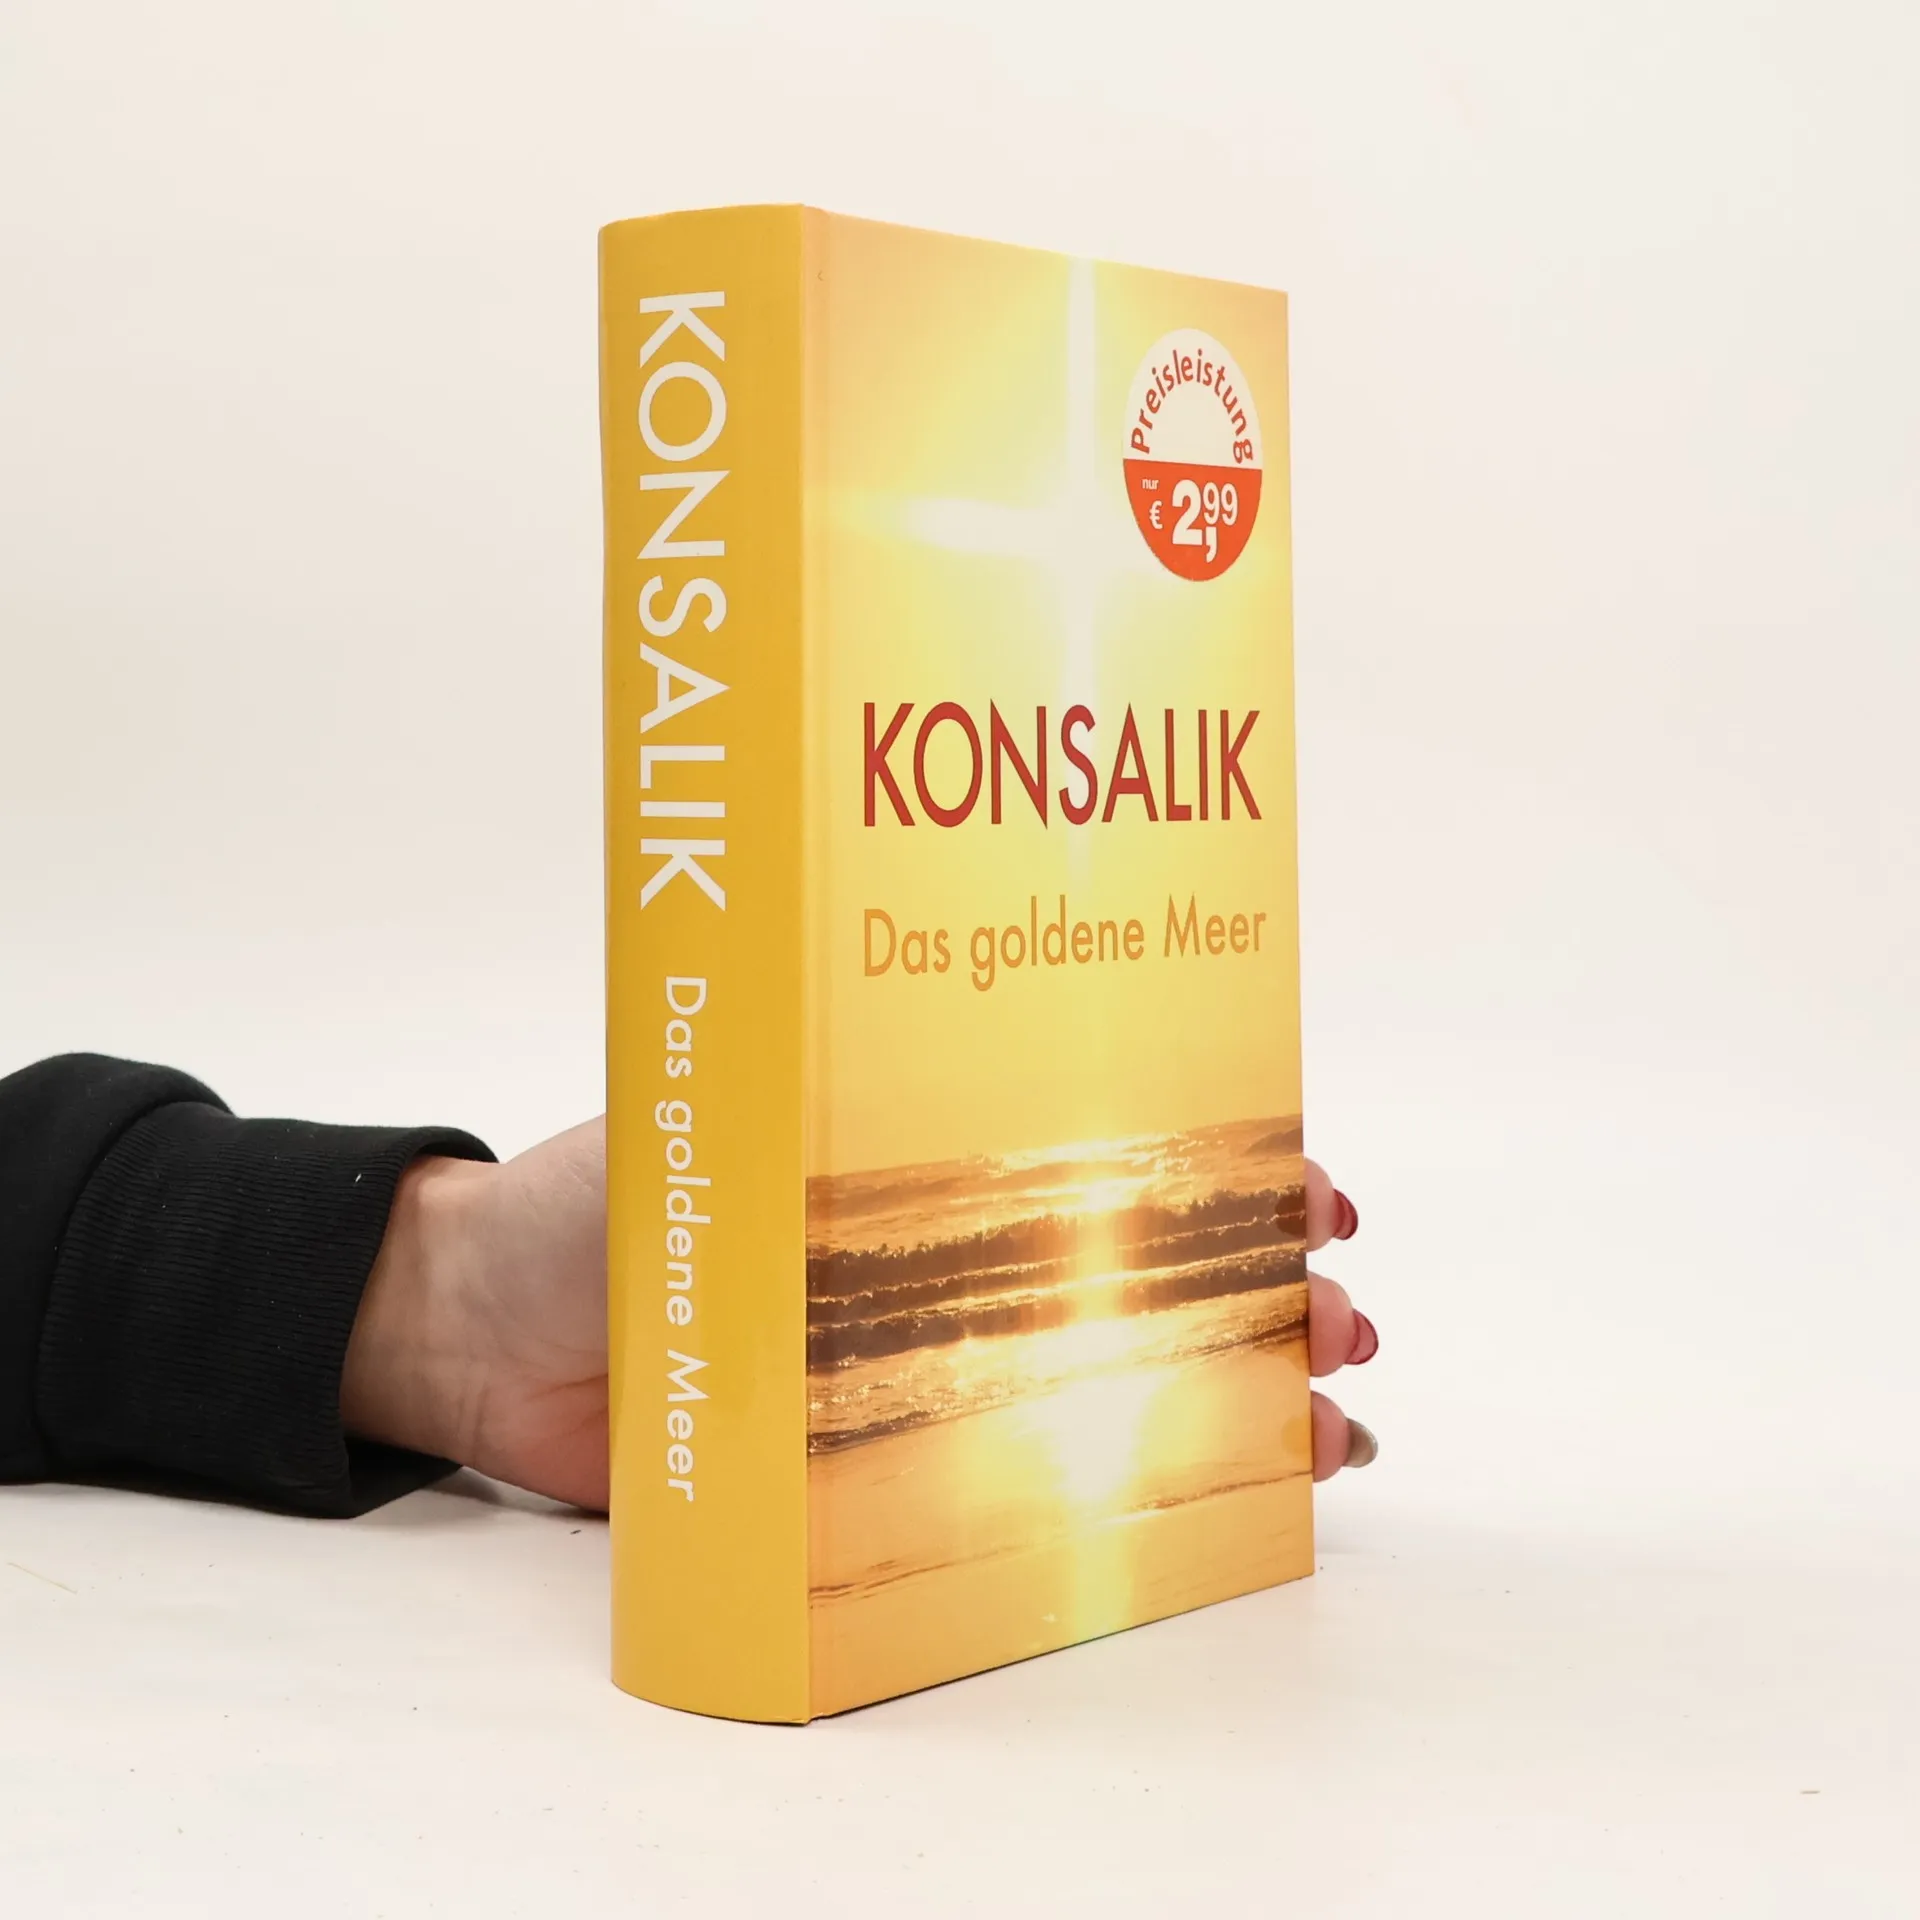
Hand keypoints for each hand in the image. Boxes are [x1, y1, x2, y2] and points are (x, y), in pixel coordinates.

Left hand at [343, 1122, 1378, 1506]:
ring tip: (1329, 1426)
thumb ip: (806, 1117)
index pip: (1103, 1165)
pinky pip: (1003, 1494)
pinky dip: (1111, 1502)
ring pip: (1101, 1387)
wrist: (477, 1328)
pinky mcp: (865, 1474)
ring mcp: (914, 1373)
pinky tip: (1208, 1510)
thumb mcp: (718, 1120)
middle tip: (1339, 1313)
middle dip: (1259, 1294)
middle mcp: (940, 1270)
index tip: (1306, 1190)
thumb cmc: (594, 1200)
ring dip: (1231, 1398)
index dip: (1218, 1177)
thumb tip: (912, 1111)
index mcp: (925, 1170)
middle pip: (1132, 1281)